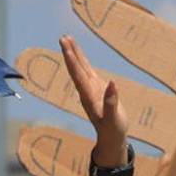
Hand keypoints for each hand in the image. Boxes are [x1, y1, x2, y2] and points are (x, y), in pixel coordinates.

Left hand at [60, 35, 128, 159]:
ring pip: (81, 68)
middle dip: (70, 52)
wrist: (110, 138)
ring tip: (68, 40)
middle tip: (63, 37)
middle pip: (76, 68)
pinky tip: (79, 54)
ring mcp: (91, 89)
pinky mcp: (97, 89)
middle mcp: (87, 91)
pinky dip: (83, 61)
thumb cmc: (112, 129)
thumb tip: (112, 83)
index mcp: (89, 96)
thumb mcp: (113, 118)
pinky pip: (88, 71)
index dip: (73, 61)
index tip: (67, 48)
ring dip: (75, 54)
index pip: (78, 75)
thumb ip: (111, 102)